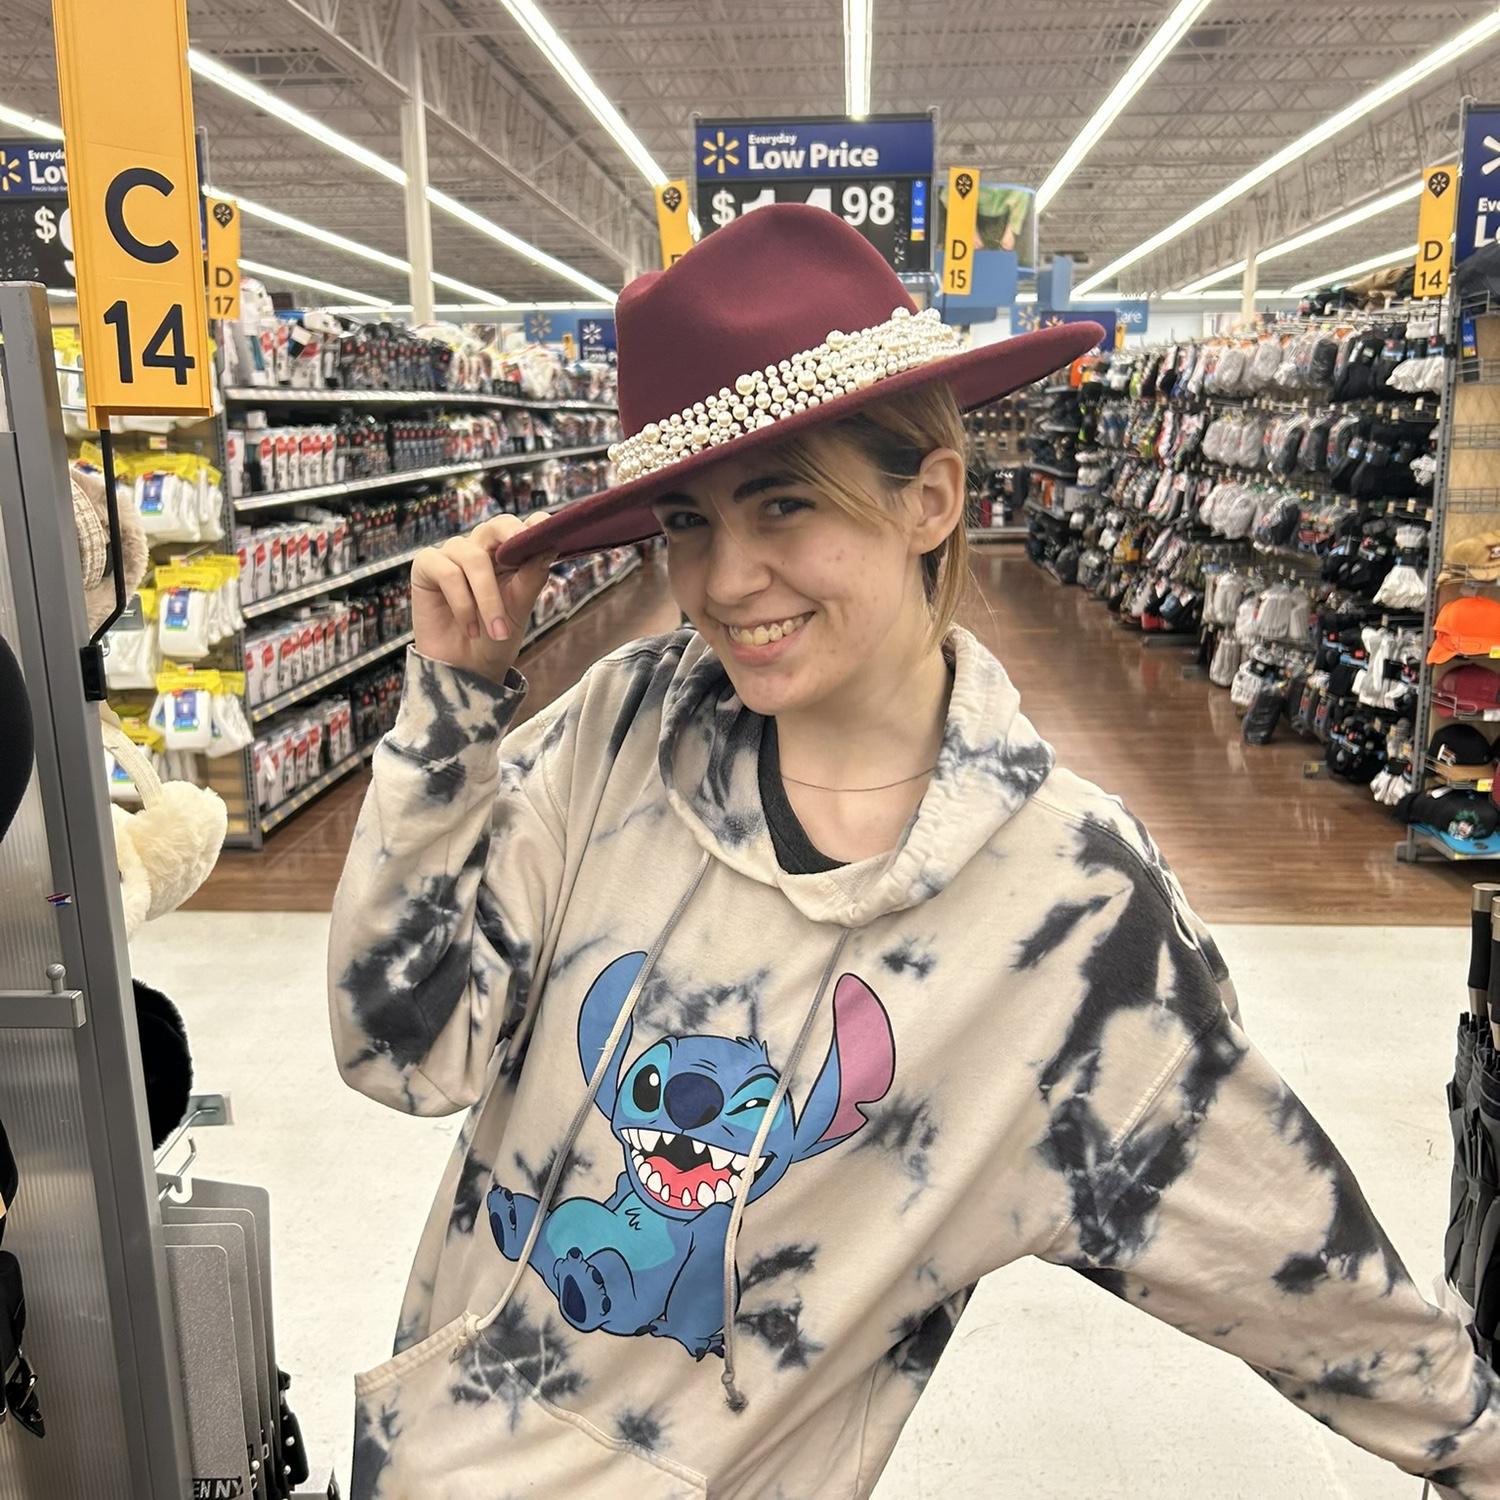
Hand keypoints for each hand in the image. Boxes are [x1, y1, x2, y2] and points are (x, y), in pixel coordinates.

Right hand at [411, 513, 556, 681]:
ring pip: (474, 558)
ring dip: (488, 598)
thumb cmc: (495, 638)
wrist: (467, 671)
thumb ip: (532, 577)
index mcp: (508, 554)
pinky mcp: (427, 565)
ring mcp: (452, 554)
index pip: (522, 528)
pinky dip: (463, 603)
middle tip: (524, 552)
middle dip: (512, 538)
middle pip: (498, 526)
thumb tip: (549, 546)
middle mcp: (480, 548)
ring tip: (497, 631)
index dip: (535, 525)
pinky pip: (448, 573)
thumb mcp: (519, 608)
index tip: (550, 530)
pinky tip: (469, 628)